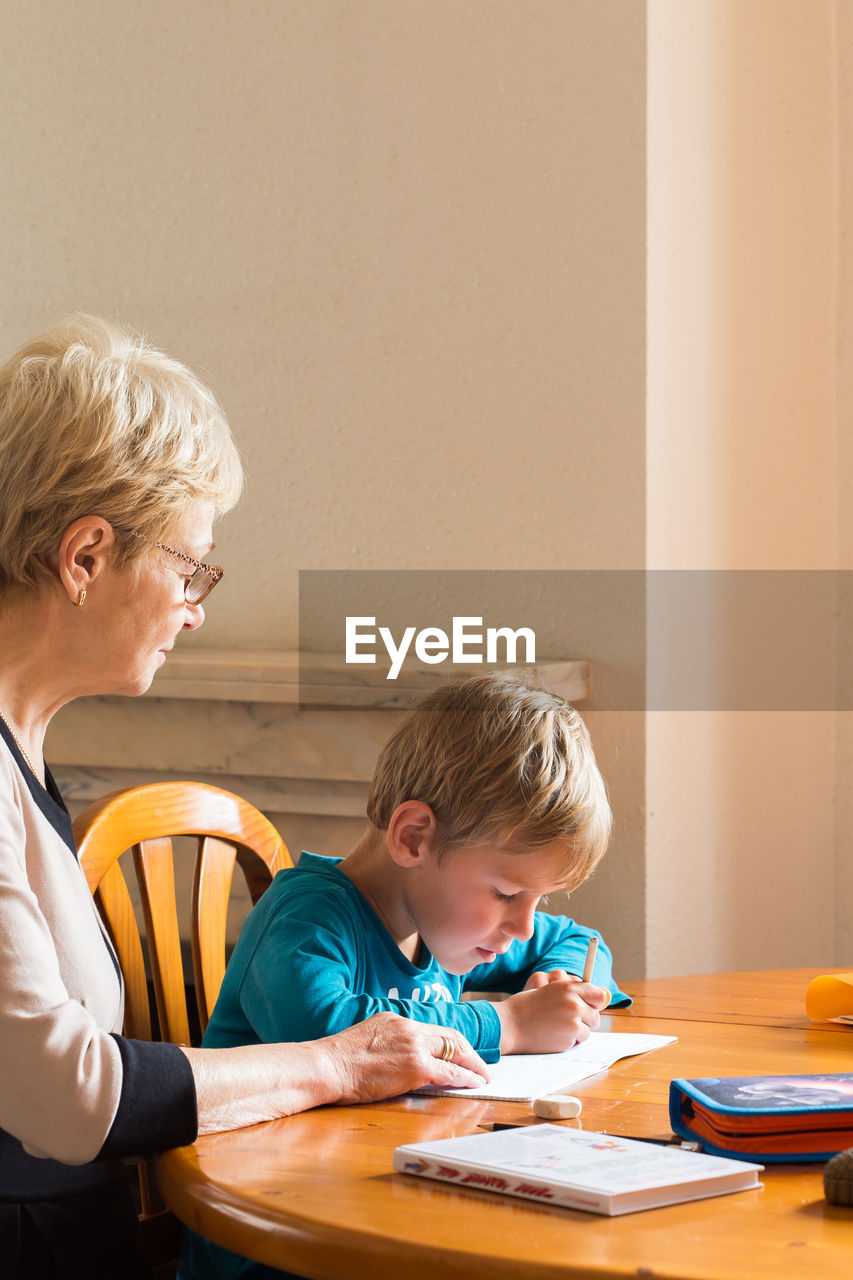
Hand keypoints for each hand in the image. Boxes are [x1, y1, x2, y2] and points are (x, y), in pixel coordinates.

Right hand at [321, 1012, 490, 1103]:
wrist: (326, 1066)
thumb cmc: (338, 1060)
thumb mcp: (367, 1040)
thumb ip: (388, 1043)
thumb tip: (398, 1057)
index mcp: (396, 1020)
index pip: (433, 1030)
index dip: (452, 1042)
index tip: (462, 1052)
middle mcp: (409, 1028)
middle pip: (450, 1036)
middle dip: (470, 1052)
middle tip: (482, 1066)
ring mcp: (413, 1046)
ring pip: (454, 1052)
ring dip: (472, 1066)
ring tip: (483, 1077)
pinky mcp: (415, 1067)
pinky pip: (449, 1072)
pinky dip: (465, 1078)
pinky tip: (472, 1084)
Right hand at [496, 971, 610, 1053]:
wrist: (510, 1024)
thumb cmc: (528, 1006)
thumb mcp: (550, 989)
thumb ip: (574, 992)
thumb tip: (603, 998)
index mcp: (568, 987)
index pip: (598, 994)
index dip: (594, 1001)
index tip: (588, 1005)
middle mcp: (574, 1003)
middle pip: (596, 1015)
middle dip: (586, 1019)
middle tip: (567, 1019)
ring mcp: (573, 1021)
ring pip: (589, 1028)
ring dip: (578, 1030)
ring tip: (558, 1026)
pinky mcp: (570, 1038)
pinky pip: (579, 1039)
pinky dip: (570, 1040)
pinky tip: (554, 1034)